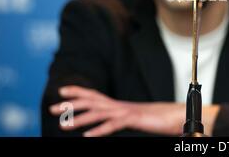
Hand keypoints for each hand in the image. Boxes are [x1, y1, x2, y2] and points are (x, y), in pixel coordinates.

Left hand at [50, 85, 185, 136]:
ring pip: (99, 113)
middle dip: (71, 104)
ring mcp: (127, 111)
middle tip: (51, 109)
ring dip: (80, 119)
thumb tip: (113, 121)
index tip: (61, 91)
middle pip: (92, 101)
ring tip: (63, 126)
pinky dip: (100, 130)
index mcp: (119, 105)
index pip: (95, 95)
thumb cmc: (157, 119)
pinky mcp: (134, 119)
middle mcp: (120, 106)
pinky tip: (87, 137)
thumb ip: (122, 119)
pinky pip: (114, 125)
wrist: (177, 115)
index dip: (78, 92)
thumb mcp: (135, 119)